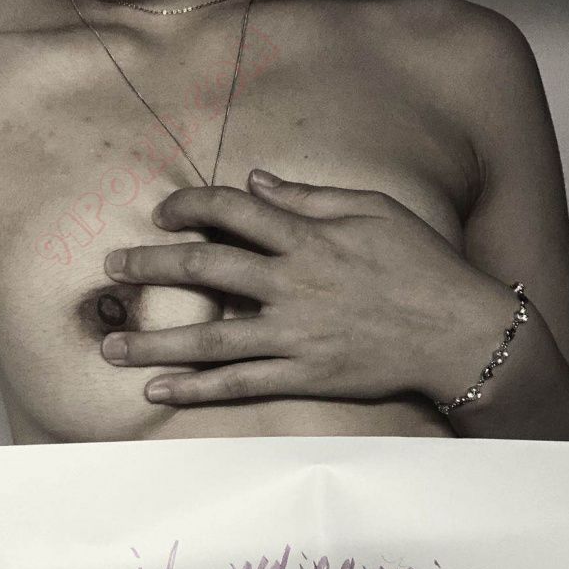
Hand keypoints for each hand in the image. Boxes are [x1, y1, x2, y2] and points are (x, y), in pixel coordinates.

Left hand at [102, 171, 514, 404]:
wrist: (459, 334)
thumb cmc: (421, 264)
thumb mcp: (373, 210)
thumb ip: (309, 197)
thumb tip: (255, 179)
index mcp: (308, 239)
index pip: (231, 211)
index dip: (188, 207)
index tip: (163, 213)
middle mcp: (292, 286)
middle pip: (204, 271)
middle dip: (149, 267)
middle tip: (112, 270)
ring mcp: (295, 336)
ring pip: (209, 339)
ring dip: (153, 340)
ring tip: (109, 345)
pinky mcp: (304, 376)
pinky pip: (239, 384)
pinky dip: (196, 388)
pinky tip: (157, 389)